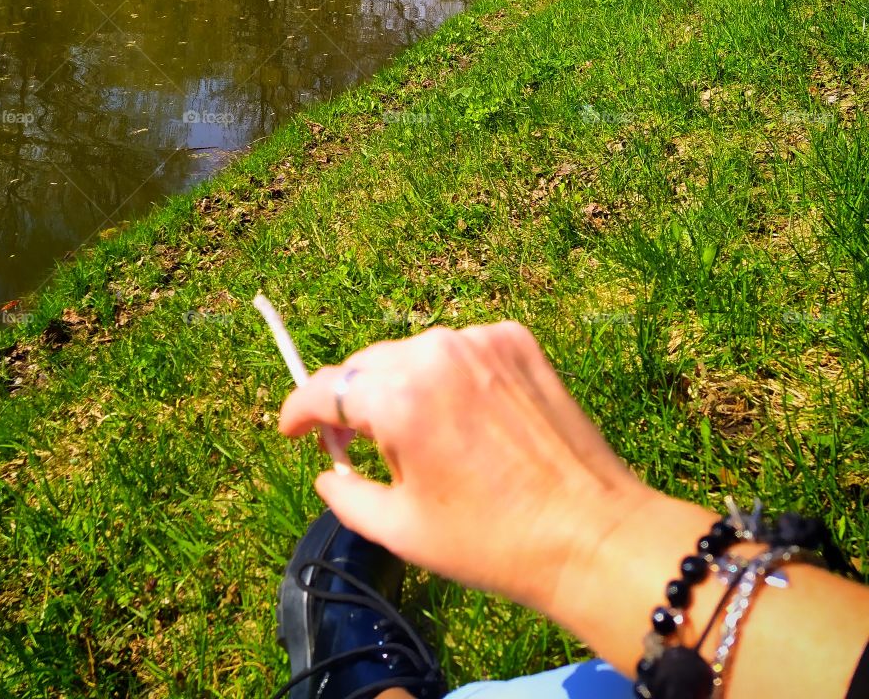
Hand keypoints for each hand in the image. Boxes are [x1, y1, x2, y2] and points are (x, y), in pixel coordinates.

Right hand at [278, 321, 654, 620]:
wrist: (590, 531)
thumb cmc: (492, 540)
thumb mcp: (401, 529)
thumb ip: (345, 493)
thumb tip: (327, 470)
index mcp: (400, 398)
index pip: (326, 388)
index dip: (299, 411)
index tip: (290, 431)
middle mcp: (435, 353)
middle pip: (367, 367)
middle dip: (352, 402)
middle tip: (354, 445)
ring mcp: (480, 340)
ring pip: (414, 355)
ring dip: (403, 388)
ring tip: (422, 439)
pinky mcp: (515, 339)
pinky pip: (460, 351)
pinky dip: (450, 377)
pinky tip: (466, 419)